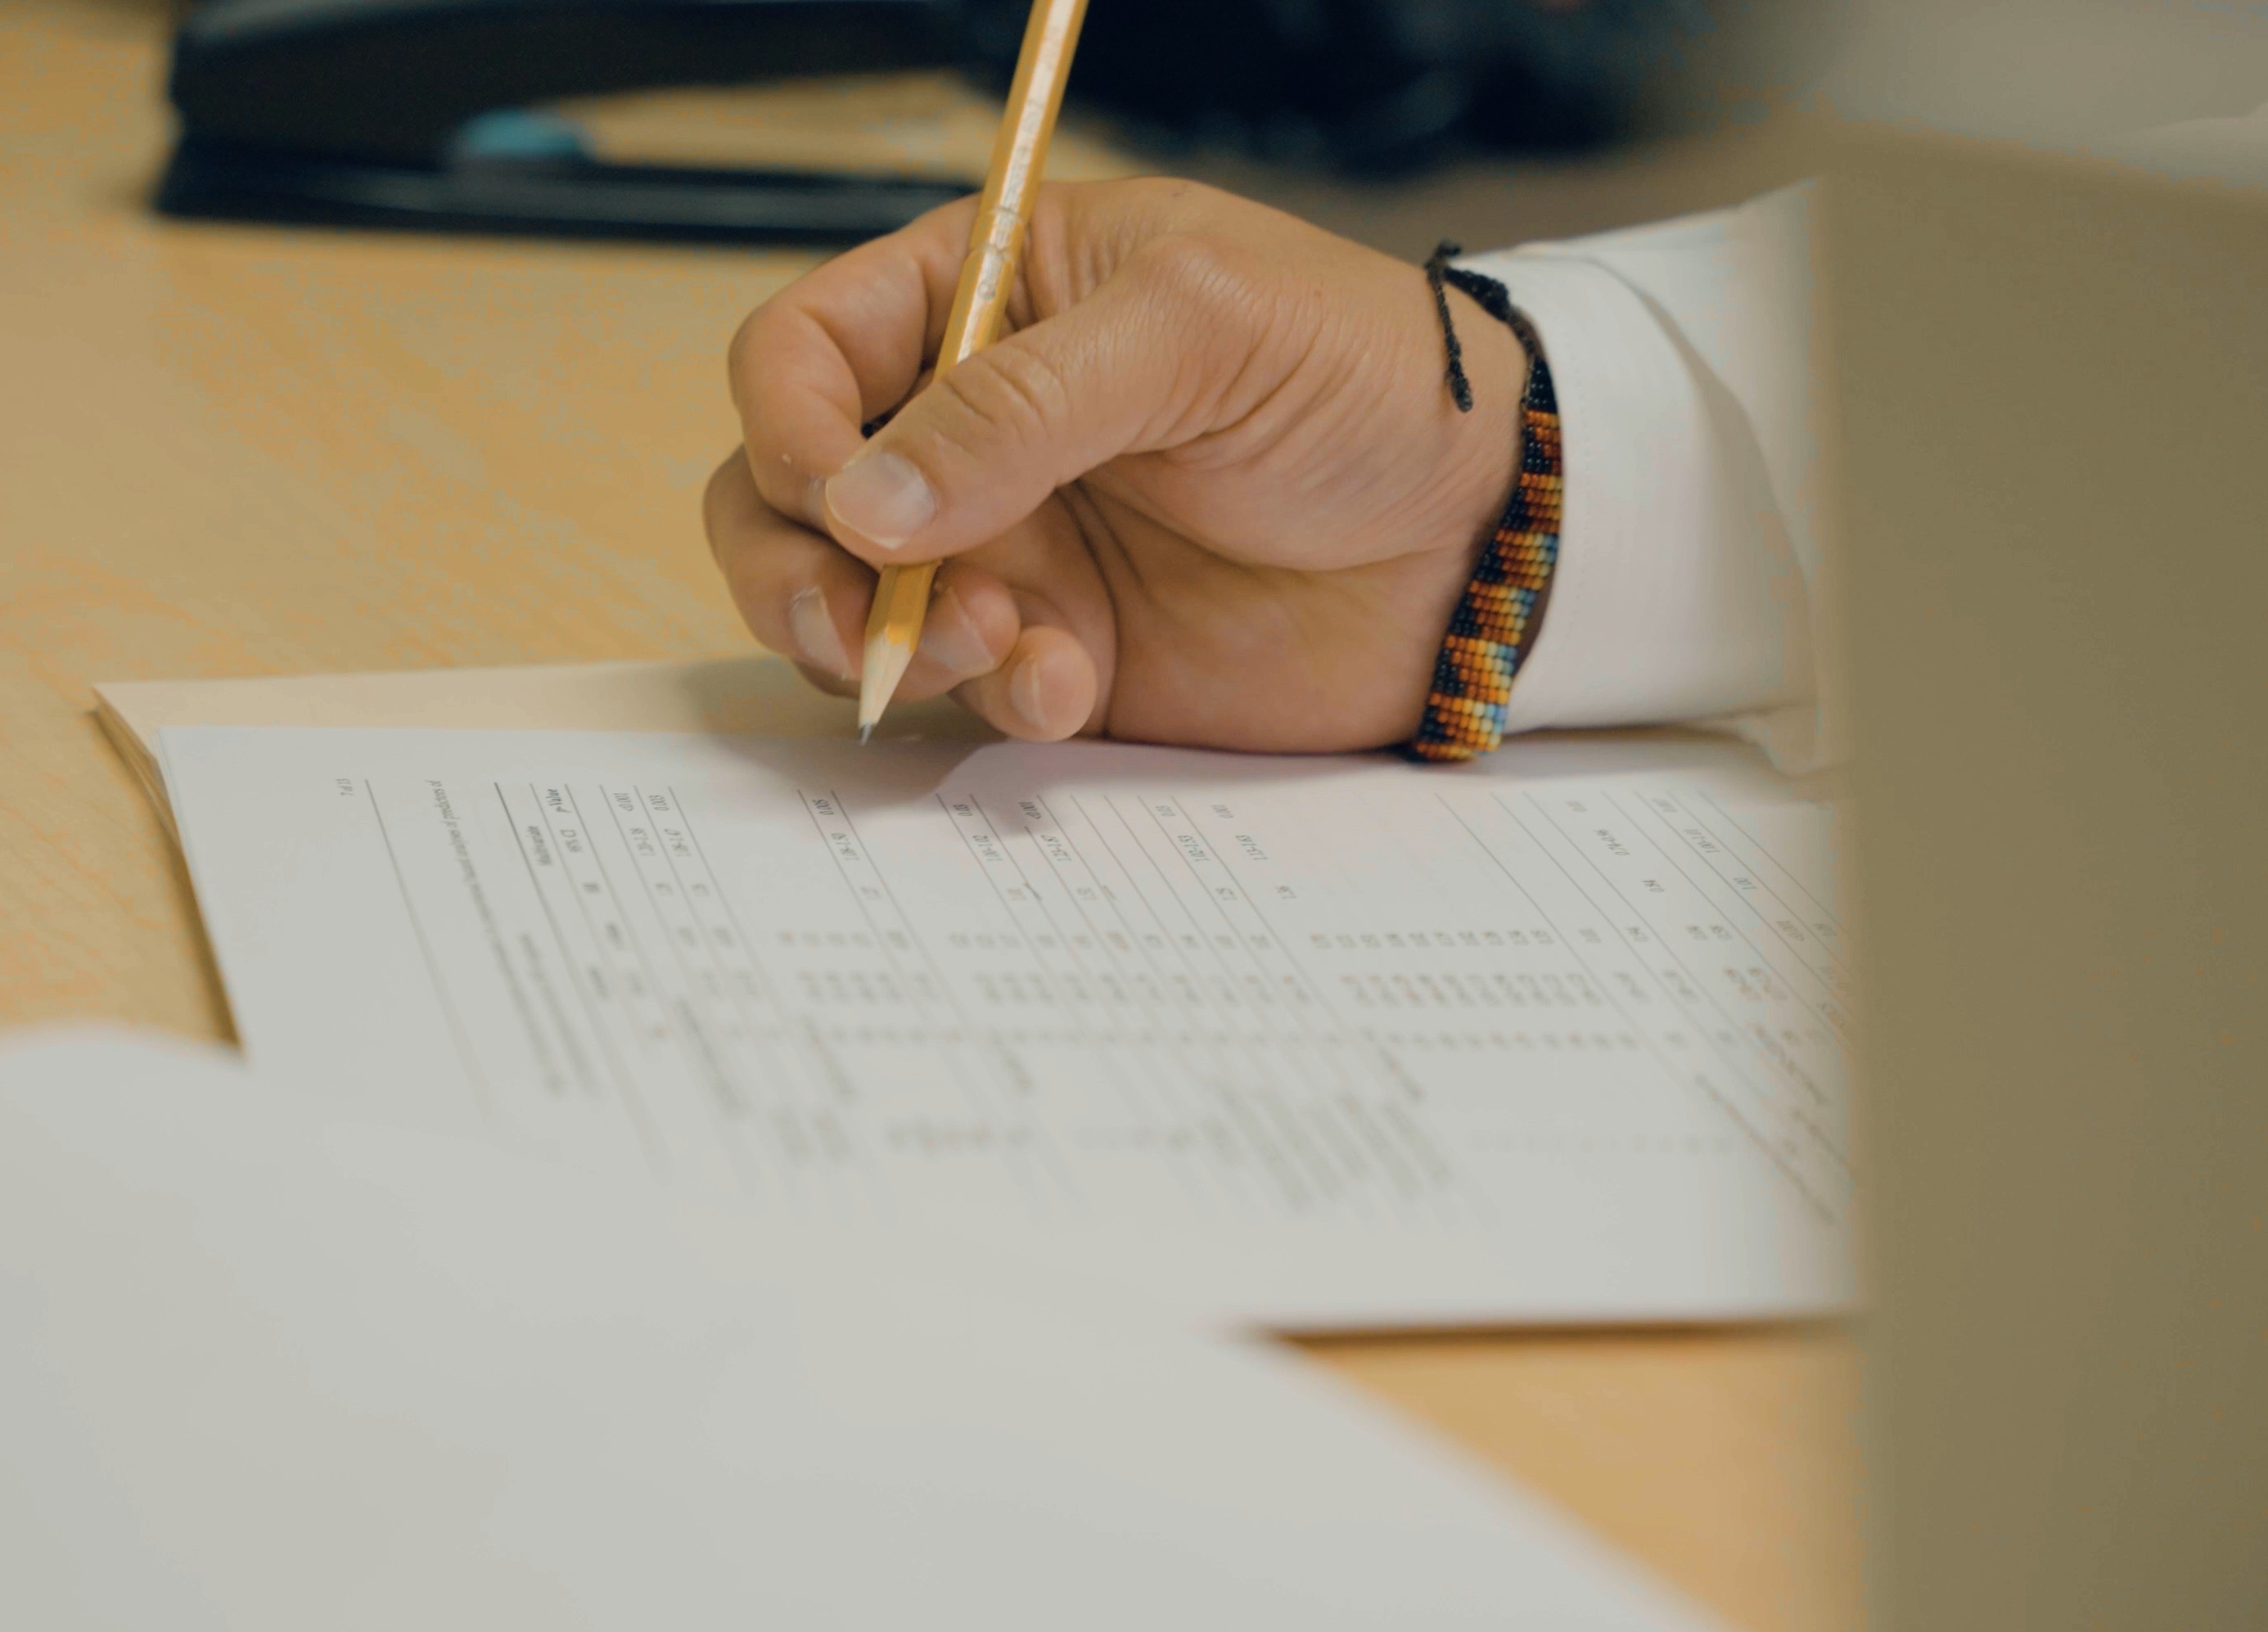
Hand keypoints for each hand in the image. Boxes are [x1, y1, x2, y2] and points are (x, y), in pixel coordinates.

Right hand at [703, 178, 1531, 748]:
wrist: (1487, 534)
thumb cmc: (1364, 378)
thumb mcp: (1196, 330)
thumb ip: (1017, 405)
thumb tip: (860, 503)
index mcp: (984, 296)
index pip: (802, 353)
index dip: (787, 426)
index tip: (838, 495)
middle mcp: (967, 424)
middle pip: (780, 495)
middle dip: (797, 565)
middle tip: (865, 614)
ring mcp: (1003, 544)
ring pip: (846, 606)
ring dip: (886, 640)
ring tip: (993, 638)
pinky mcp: (1054, 650)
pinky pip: (960, 694)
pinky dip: (994, 698)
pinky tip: (1071, 680)